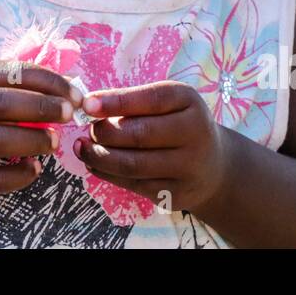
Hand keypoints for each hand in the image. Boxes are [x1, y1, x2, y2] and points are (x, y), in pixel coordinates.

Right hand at [0, 62, 78, 202]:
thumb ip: (15, 88)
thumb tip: (67, 89)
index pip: (7, 72)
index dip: (45, 81)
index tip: (74, 94)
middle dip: (40, 106)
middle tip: (69, 114)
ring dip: (31, 140)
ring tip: (54, 142)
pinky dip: (18, 175)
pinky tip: (34, 168)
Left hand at [73, 81, 227, 213]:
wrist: (213, 167)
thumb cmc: (178, 124)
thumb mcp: (168, 102)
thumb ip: (134, 100)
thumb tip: (90, 106)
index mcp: (189, 102)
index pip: (151, 100)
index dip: (116, 102)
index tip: (87, 104)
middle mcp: (194, 134)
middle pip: (139, 135)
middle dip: (104, 132)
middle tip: (88, 129)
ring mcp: (187, 168)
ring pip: (132, 165)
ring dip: (99, 156)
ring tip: (82, 147)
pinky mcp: (175, 194)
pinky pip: (133, 184)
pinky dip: (107, 173)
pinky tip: (94, 164)